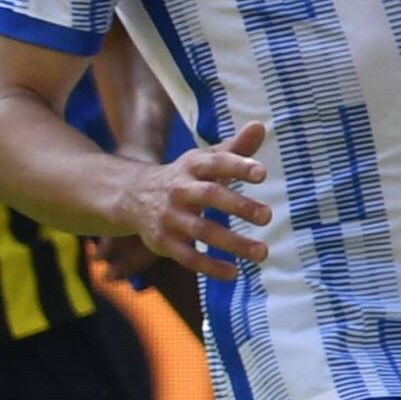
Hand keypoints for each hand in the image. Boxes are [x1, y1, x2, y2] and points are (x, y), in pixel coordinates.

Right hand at [126, 123, 276, 279]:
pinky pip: (187, 257)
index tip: (262, 174)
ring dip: (232, 243)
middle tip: (268, 216)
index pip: (216, 163)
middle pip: (210, 196)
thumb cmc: (185, 176)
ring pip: (201, 230)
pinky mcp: (163, 241)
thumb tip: (260, 126)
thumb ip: (235, 148)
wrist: (132, 196)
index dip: (238, 166)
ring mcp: (169, 217)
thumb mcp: (206, 160)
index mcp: (192, 166)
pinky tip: (234, 273)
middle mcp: (180, 190)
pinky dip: (210, 266)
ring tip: (263, 253)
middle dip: (239, 206)